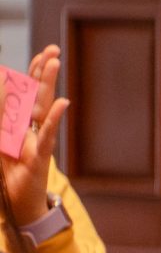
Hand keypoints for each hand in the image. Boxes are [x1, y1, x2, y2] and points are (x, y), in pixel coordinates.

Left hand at [2, 45, 68, 227]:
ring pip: (43, 107)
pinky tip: (62, 103)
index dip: (32, 73)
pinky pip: (48, 133)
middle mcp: (32, 127)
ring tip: (54, 64)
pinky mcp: (41, 154)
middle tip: (53, 50)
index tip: (41, 54)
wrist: (20, 201)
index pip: (26, 92)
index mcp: (20, 123)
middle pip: (37, 94)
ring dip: (47, 84)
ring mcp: (38, 139)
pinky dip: (55, 118)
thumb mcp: (0, 143)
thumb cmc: (10, 172)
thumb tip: (1, 89)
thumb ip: (2, 120)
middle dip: (43, 71)